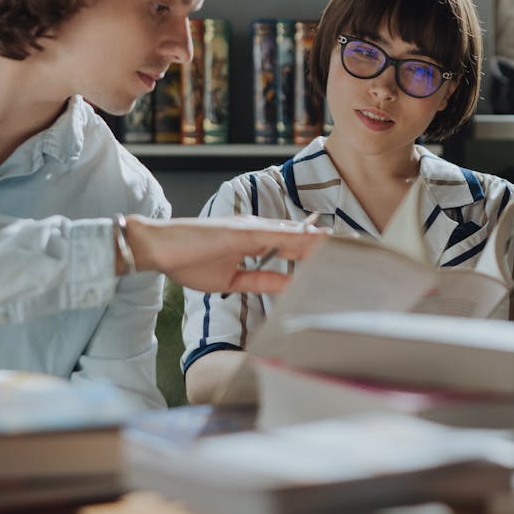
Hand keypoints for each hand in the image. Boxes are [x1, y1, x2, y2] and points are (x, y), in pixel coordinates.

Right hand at [123, 214, 326, 293]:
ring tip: (345, 242)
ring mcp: (250, 228)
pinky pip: (276, 234)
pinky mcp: (242, 230)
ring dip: (318, 238)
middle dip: (325, 242)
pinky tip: (315, 240)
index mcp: (253, 241)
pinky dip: (297, 237)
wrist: (159, 248)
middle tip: (354, 246)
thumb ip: (260, 280)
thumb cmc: (187, 261)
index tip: (338, 254)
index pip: (292, 246)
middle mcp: (255, 230)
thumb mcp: (231, 280)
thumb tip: (287, 286)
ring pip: (293, 233)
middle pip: (299, 236)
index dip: (316, 249)